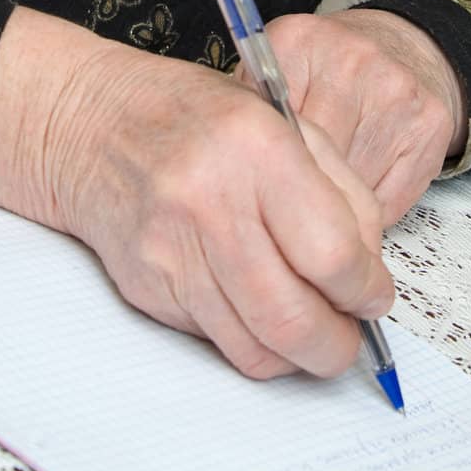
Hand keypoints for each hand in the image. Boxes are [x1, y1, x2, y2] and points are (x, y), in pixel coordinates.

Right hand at [0, 6, 394, 381]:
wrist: (94, 124)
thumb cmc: (196, 116)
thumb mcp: (285, 122)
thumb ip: (342, 191)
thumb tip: (370, 271)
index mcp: (257, 149)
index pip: (331, 254)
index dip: (366, 289)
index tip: (376, 294)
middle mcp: (210, 202)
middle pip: (293, 319)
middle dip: (337, 344)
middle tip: (351, 334)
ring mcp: (172, 252)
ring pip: (256, 348)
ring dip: (298, 355)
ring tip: (313, 329)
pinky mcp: (149, 288)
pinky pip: (218, 342)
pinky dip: (253, 342)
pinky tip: (261, 311)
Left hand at [233, 8, 466, 228]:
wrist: (408, 46)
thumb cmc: (334, 68)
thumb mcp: (282, 68)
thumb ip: (251, 111)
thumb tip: (227, 174)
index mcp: (297, 43)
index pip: (264, 130)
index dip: (259, 168)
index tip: (254, 186)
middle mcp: (349, 60)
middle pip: (308, 164)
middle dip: (297, 193)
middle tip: (290, 200)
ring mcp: (394, 92)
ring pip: (348, 192)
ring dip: (334, 208)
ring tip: (328, 188)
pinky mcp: (430, 125)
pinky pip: (387, 202)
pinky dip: (370, 212)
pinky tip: (363, 183)